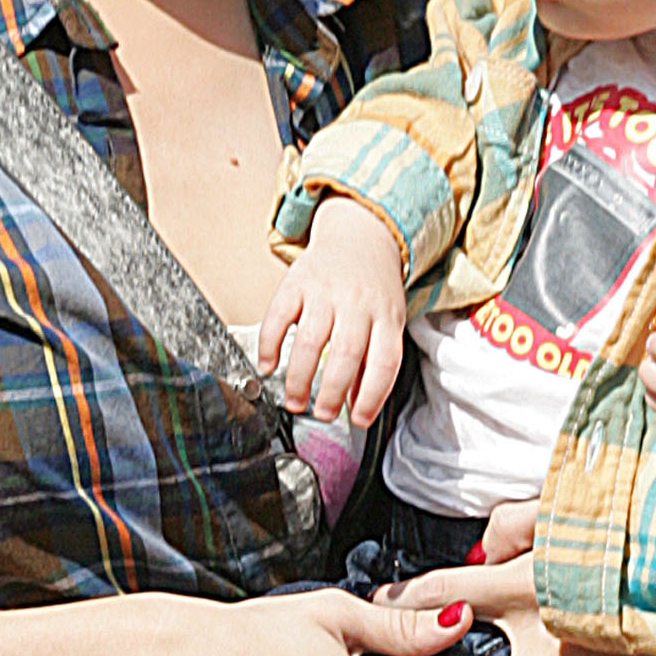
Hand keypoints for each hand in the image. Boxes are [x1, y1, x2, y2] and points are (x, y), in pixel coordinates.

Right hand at [257, 197, 409, 423]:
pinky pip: (280, 316)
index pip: (384, 362)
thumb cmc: (373, 288)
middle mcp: (358, 302)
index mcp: (386, 316)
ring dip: (300, 378)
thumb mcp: (386, 321)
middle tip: (322, 414)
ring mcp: (327, 290)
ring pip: (311, 340)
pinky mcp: (298, 281)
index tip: (359, 420)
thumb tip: (357, 408)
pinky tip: (268, 366)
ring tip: (295, 401)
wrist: (359, 234)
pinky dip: (270, 345)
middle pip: (346, 353)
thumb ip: (373, 362)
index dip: (372, 396)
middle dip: (332, 392)